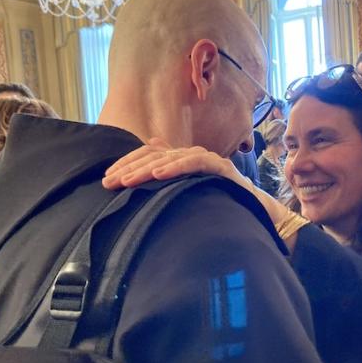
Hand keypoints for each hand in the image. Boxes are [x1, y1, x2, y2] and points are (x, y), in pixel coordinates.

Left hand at [103, 137, 243, 188]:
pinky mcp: (220, 166)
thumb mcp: (186, 191)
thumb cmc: (219, 200)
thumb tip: (144, 168)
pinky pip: (195, 162)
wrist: (254, 207)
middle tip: (109, 182)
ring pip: (171, 158)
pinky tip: (159, 174)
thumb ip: (168, 180)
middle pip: (154, 155)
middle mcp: (191, 155)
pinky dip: (176, 167)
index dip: (127, 163)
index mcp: (181, 160)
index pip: (148, 155)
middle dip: (130, 168)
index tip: (108, 178)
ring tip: (128, 180)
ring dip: (146, 169)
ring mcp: (206, 159)